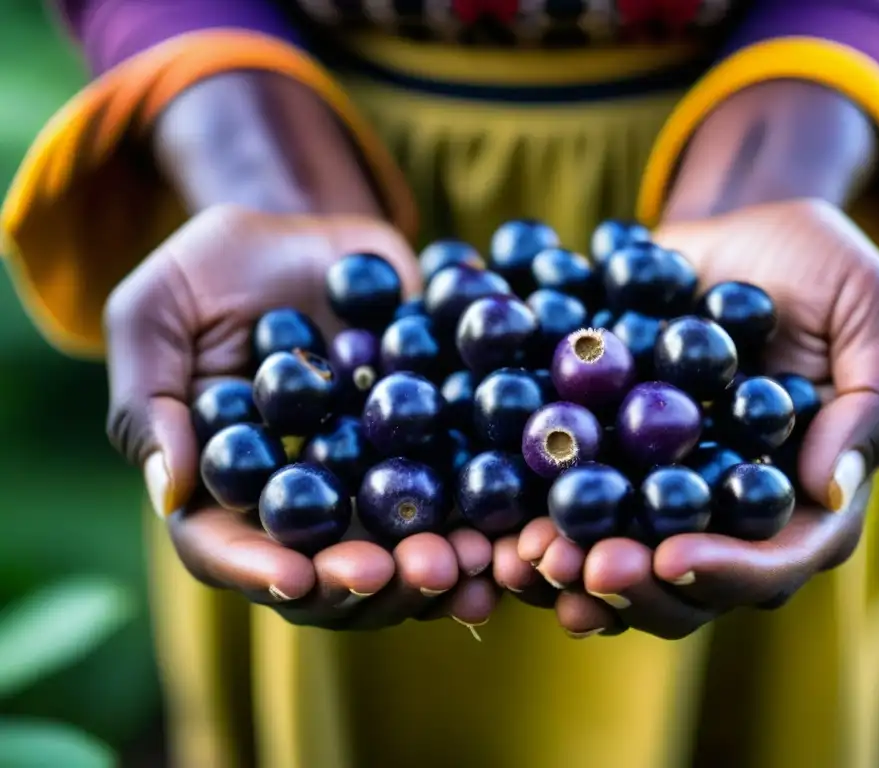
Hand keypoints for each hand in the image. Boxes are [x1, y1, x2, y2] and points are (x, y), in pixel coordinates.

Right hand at [105, 204, 496, 629]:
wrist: (303, 235)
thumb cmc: (209, 271)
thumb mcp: (155, 314)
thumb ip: (153, 401)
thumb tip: (170, 491)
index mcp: (226, 486)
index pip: (228, 549)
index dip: (259, 572)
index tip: (299, 577)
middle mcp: (302, 500)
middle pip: (328, 569)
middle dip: (372, 581)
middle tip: (413, 571)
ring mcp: (369, 479)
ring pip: (402, 549)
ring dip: (441, 566)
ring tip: (474, 562)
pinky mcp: (430, 446)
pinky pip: (462, 494)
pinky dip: (490, 518)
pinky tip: (514, 528)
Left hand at [493, 199, 878, 637]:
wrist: (733, 232)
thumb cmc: (820, 268)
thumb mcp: (874, 316)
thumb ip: (871, 405)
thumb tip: (827, 490)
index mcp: (803, 499)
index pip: (776, 561)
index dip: (726, 572)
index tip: (672, 558)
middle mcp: (729, 515)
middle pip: (687, 586)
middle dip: (633, 587)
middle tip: (579, 568)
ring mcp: (663, 495)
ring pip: (619, 564)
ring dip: (570, 574)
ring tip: (524, 559)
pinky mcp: (607, 463)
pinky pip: (568, 509)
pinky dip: (533, 525)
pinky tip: (497, 527)